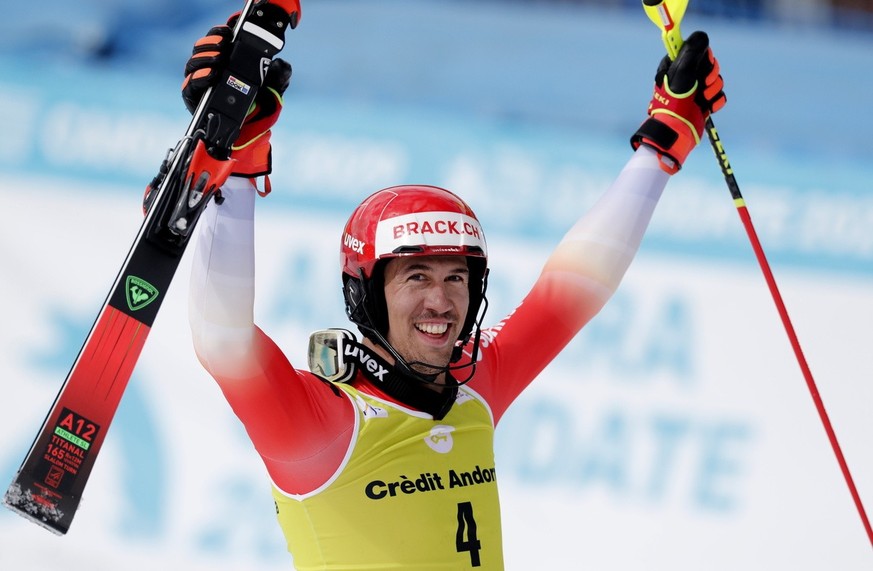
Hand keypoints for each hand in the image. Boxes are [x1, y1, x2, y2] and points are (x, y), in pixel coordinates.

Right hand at [180, 19, 291, 178]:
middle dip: (211, 43)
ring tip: (218, 59)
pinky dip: (199, 77)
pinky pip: (190, 84)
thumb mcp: (274, 87)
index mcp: (225, 59)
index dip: (219, 33)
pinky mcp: (194, 97)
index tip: (229, 31)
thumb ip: (280, 74)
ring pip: (193, 63)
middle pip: (201, 49)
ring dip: (204, 57)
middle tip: (223, 45)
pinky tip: (210, 74)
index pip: (216, 39)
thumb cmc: (259, 102)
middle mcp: (209, 68)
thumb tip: (283, 64)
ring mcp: (200, 82)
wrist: (251, 129)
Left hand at [630, 31, 725, 172]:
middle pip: (710, 65)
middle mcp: (686, 77)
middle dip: (710, 75)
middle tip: (702, 84)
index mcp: (676, 66)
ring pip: (717, 80)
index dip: (704, 58)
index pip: (698, 51)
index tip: (702, 65)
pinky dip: (716, 101)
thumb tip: (701, 35)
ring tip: (702, 99)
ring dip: (713, 90)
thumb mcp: (682, 72)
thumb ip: (691, 51)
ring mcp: (695, 90)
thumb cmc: (675, 101)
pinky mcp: (704, 103)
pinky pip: (719, 95)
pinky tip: (708, 107)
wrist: (677, 130)